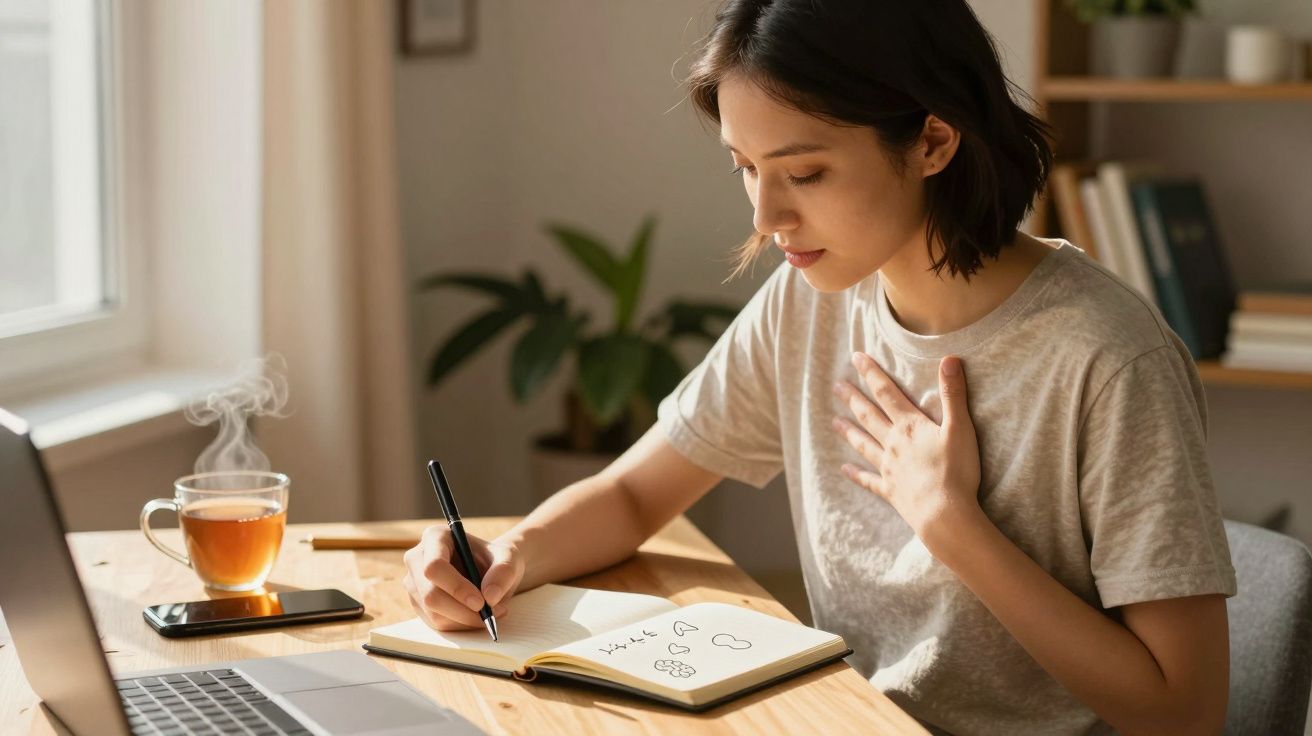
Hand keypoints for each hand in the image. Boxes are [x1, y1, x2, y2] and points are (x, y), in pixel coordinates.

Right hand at [403, 524, 522, 630]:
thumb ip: (504, 572)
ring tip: (490, 613)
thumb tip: (489, 596)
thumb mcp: (509, 558)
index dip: (456, 587)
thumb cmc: (496, 559)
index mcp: (435, 537)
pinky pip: (436, 623)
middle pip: (430, 594)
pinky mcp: (419, 604)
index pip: (434, 566)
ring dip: (464, 619)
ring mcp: (414, 583)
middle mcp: (417, 559)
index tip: (481, 602)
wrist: (490, 571)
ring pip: (433, 612)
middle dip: (462, 610)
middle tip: (489, 614)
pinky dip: (460, 625)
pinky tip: (476, 616)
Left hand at [831, 352, 982, 549]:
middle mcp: (893, 444)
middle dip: (853, 398)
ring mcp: (889, 468)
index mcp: (910, 426)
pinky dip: (856, 474)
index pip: (887, 393)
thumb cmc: (956, 471)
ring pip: (864, 444)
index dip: (871, 373)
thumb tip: (950, 358)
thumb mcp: (960, 428)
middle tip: (836, 386)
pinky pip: (869, 480)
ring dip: (849, 431)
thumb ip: (953, 394)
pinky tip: (844, 469)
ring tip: (834, 422)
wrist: (944, 514)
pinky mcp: (890, 491)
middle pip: (869, 416)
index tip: (856, 358)